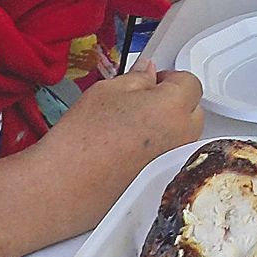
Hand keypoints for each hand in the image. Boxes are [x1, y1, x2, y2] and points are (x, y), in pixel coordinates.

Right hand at [23, 60, 203, 233]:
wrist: (64, 185)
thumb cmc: (82, 138)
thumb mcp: (107, 91)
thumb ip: (137, 78)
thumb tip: (148, 71)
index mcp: (173, 106)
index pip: (190, 82)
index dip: (170, 78)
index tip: (152, 81)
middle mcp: (183, 136)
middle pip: (193, 110)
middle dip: (174, 102)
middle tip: (142, 102)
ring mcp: (176, 161)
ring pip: (184, 135)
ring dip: (169, 126)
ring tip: (132, 128)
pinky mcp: (164, 182)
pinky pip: (171, 158)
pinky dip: (159, 151)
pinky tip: (130, 151)